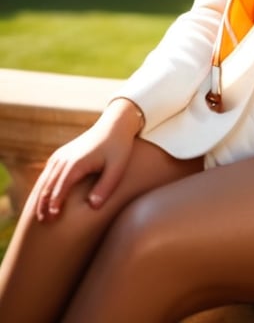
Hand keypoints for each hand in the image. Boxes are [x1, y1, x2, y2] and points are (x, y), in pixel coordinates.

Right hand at [34, 98, 143, 221]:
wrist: (115, 125)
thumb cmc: (118, 148)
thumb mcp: (117, 168)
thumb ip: (105, 187)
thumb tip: (93, 207)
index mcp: (77, 162)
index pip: (61, 186)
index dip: (55, 203)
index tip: (52, 218)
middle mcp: (65, 158)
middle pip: (49, 184)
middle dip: (44, 204)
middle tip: (44, 222)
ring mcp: (61, 155)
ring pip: (45, 179)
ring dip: (41, 196)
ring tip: (41, 216)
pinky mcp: (61, 154)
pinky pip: (48, 172)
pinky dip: (44, 186)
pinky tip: (44, 199)